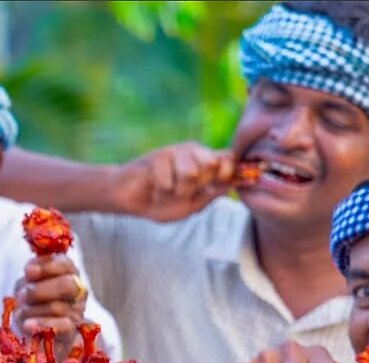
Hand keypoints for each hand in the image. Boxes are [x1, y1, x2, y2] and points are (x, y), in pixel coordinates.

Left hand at [13, 255, 86, 357]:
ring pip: (57, 307)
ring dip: (31, 310)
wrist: (36, 338)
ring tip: (21, 313)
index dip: (46, 267)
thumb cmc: (31, 305)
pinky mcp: (71, 335)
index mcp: (69, 275)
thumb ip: (32, 273)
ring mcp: (76, 314)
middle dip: (39, 291)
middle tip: (23, 297)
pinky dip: (42, 325)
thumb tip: (30, 270)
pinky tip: (28, 326)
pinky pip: (63, 327)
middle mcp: (78, 293)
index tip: (28, 272)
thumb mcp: (28, 284)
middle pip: (67, 285)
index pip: (66, 264)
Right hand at [106, 142, 237, 221]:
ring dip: (177, 191)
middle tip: (183, 192)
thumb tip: (237, 184)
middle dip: (198, 185)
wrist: (131, 201)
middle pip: (211, 164)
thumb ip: (213, 194)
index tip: (223, 182)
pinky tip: (154, 188)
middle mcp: (191, 153)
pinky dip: (161, 191)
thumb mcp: (192, 204)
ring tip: (167, 191)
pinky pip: (168, 180)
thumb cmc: (162, 202)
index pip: (227, 156)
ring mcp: (174, 152)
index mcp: (204, 162)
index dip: (230, 169)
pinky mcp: (157, 156)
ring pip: (190, 172)